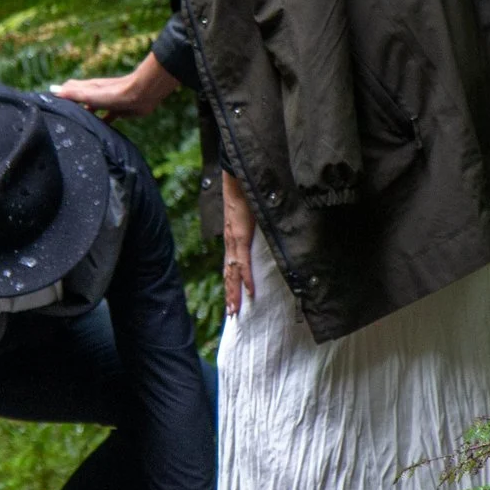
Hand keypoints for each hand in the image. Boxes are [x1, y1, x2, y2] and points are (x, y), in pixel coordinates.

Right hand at [53, 52, 180, 119]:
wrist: (142, 95)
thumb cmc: (115, 93)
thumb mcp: (90, 94)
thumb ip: (73, 93)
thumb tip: (53, 91)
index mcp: (88, 88)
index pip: (68, 88)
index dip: (58, 94)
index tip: (48, 104)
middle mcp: (96, 94)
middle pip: (79, 98)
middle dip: (70, 106)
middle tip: (60, 119)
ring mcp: (107, 102)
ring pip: (92, 109)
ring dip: (85, 115)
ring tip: (76, 127)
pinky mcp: (118, 110)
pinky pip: (106, 117)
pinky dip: (100, 122)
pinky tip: (98, 131)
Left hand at [221, 171, 256, 315]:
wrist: (238, 174)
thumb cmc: (246, 191)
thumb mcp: (250, 213)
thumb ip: (253, 225)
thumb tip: (260, 232)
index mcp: (232, 238)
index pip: (230, 266)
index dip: (231, 284)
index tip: (232, 300)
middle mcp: (230, 242)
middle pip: (229, 274)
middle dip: (230, 295)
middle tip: (231, 314)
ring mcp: (234, 240)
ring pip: (233, 273)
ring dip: (234, 293)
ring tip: (235, 310)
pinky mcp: (240, 235)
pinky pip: (244, 262)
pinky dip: (247, 278)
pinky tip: (249, 292)